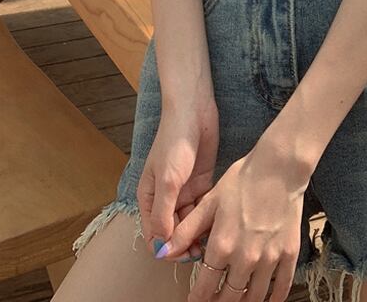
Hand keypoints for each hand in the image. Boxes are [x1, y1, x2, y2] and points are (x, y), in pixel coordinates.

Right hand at [136, 96, 219, 259]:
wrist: (194, 112)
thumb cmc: (175, 141)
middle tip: (202, 253)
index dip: (166, 248)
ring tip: (212, 242)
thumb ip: (163, 213)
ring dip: (198, 233)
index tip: (183, 256)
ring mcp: (184, 190)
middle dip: (185, 244)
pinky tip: (218, 225)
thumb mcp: (168, 180)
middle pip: (173, 231)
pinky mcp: (201, 182)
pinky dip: (208, 218)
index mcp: (149, 198)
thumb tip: (160, 246)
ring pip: (190, 222)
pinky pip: (203, 207)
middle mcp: (165, 198)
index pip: (154, 234)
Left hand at [155, 142, 308, 301]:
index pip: (204, 287)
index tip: (196, 300)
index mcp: (222, 246)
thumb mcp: (210, 202)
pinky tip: (268, 300)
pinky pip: (282, 287)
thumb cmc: (243, 180)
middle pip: (229, 296)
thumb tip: (163, 252)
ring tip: (238, 301)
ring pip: (255, 297)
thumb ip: (186, 231)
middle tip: (215, 301)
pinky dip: (274, 299)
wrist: (279, 168)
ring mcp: (269, 257)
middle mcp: (245, 257)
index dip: (198, 299)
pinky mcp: (289, 253)